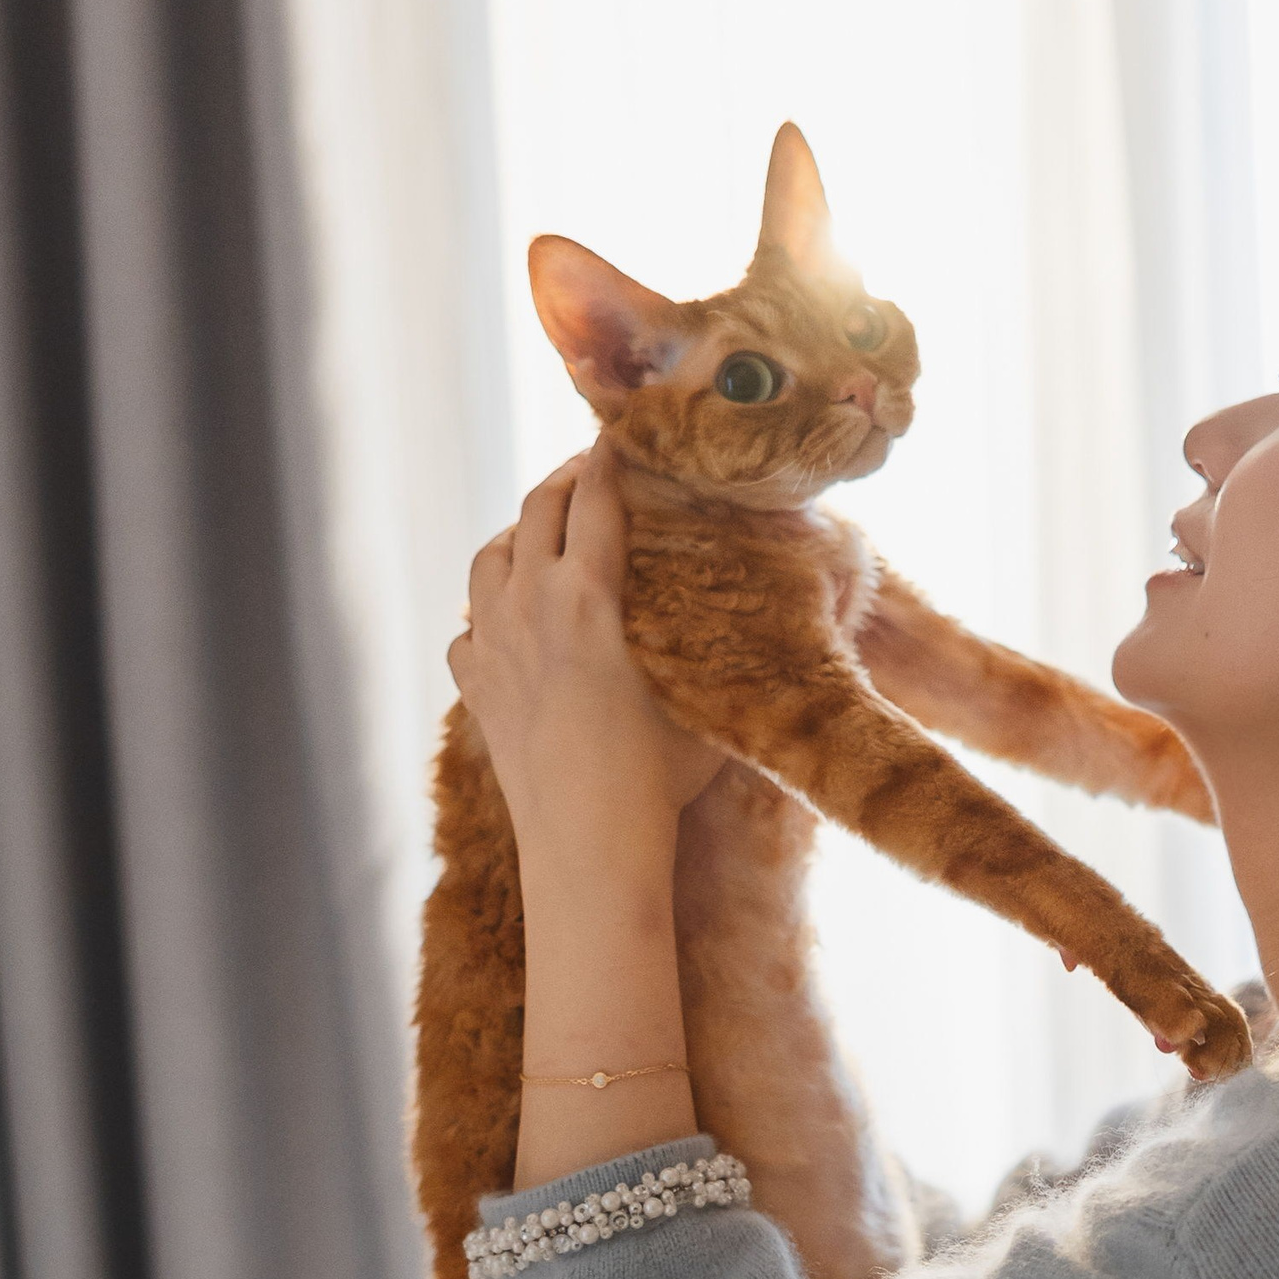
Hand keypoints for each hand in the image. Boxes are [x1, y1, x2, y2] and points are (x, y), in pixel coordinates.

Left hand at [448, 442, 728, 877]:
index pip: (597, 497)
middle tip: (588, 472)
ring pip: (489, 558)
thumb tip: (809, 617)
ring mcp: (493, 644)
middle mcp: (531, 604)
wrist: (586, 842)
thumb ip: (734, 649)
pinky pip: (469, 630)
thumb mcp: (708, 700)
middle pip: (537, 509)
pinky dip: (489, 615)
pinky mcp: (475, 686)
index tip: (621, 437)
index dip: (611, 458)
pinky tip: (509, 625)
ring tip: (539, 536)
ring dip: (517, 535)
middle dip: (565, 480)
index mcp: (590, 594)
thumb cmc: (661, 777)